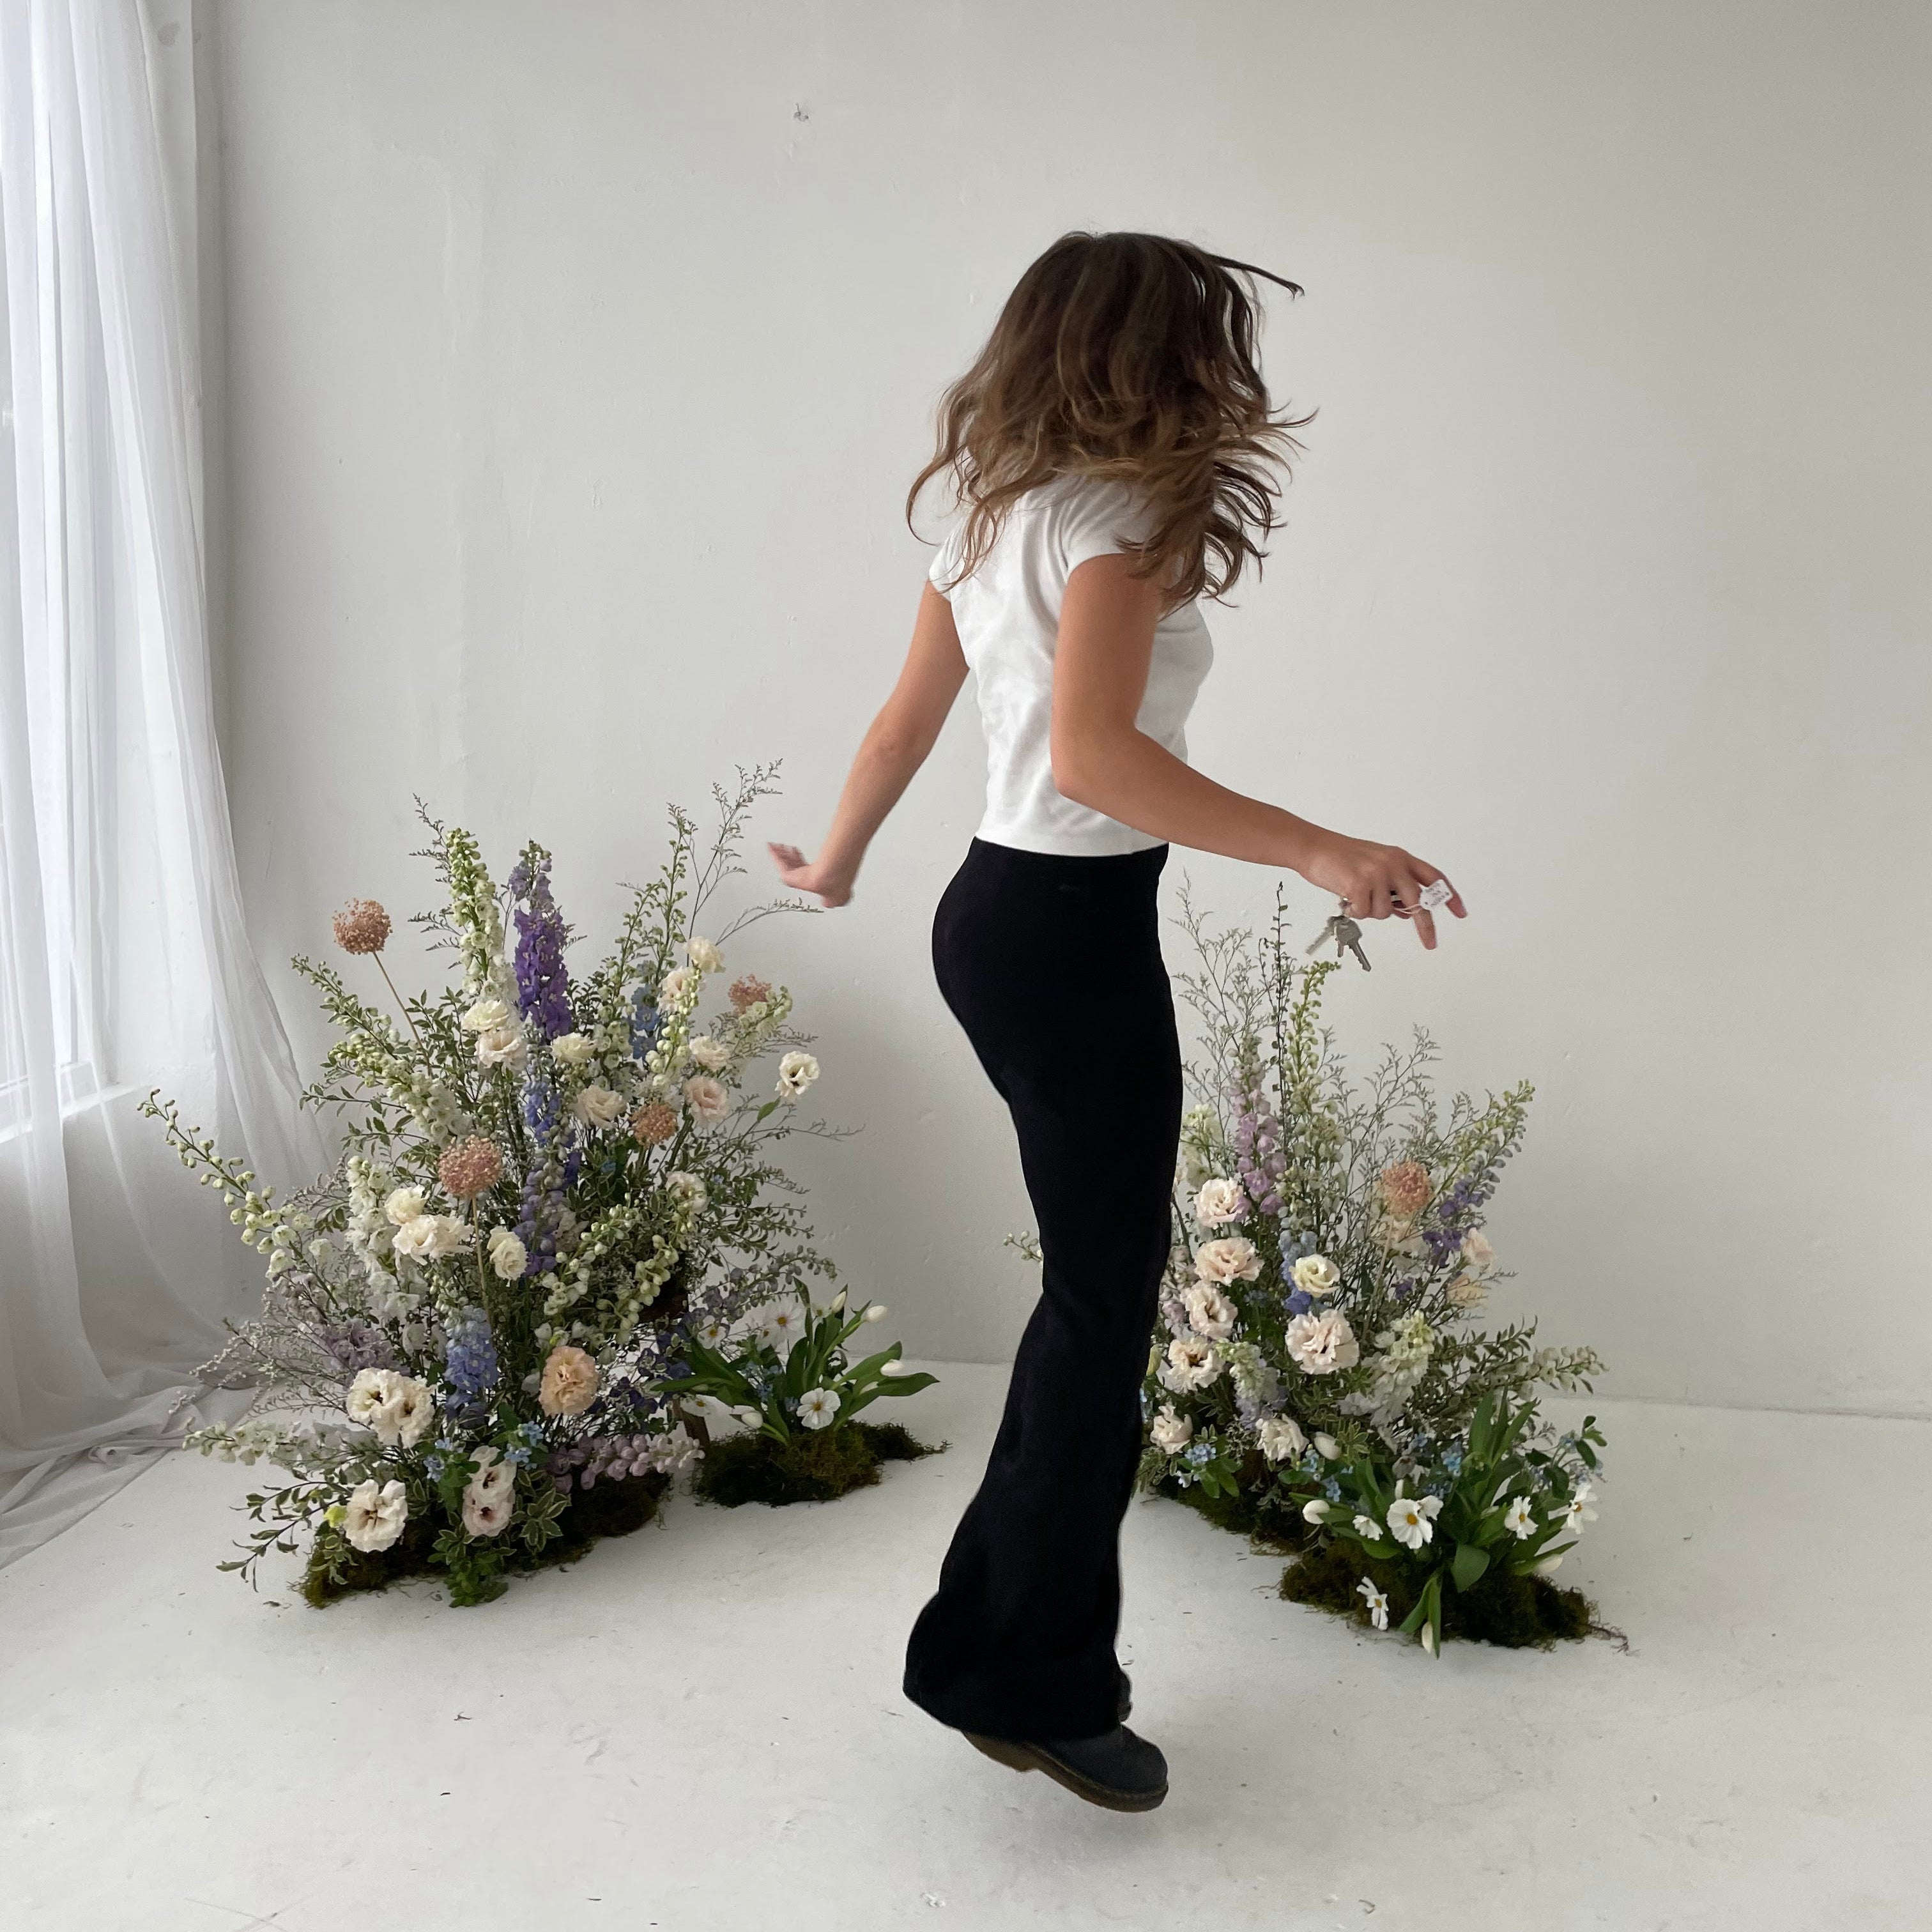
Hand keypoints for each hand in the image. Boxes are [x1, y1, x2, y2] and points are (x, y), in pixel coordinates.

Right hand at [767, 842, 854, 908]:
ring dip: (780, 854)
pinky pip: (780, 866)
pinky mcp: (791, 879)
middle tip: (784, 847)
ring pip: (786, 865)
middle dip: (788, 856)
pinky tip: (771, 847)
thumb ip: (846, 851)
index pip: (806, 868)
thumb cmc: (840, 875)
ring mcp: (799, 881)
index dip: (799, 859)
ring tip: (775, 845)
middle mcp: (807, 881)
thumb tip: (854, 838)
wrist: (833, 878)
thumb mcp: (845, 860)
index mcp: (818, 879)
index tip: (796, 850)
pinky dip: (775, 856)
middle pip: (794, 866)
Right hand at [1300, 832, 1465, 950]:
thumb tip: (1406, 911)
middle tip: (1430, 943)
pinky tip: (1346, 897)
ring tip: (1356, 896)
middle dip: (1426, 926)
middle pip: (1419, 901)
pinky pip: (1365, 913)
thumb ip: (1393, 885)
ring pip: (1386, 912)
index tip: (1460, 912)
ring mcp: (1377, 873)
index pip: (1433, 877)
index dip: (1449, 895)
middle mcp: (1393, 864)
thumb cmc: (1341, 858)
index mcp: (1400, 857)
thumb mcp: (1375, 865)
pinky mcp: (1359, 884)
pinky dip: (1355, 911)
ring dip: (1370, 912)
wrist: (1314, 847)